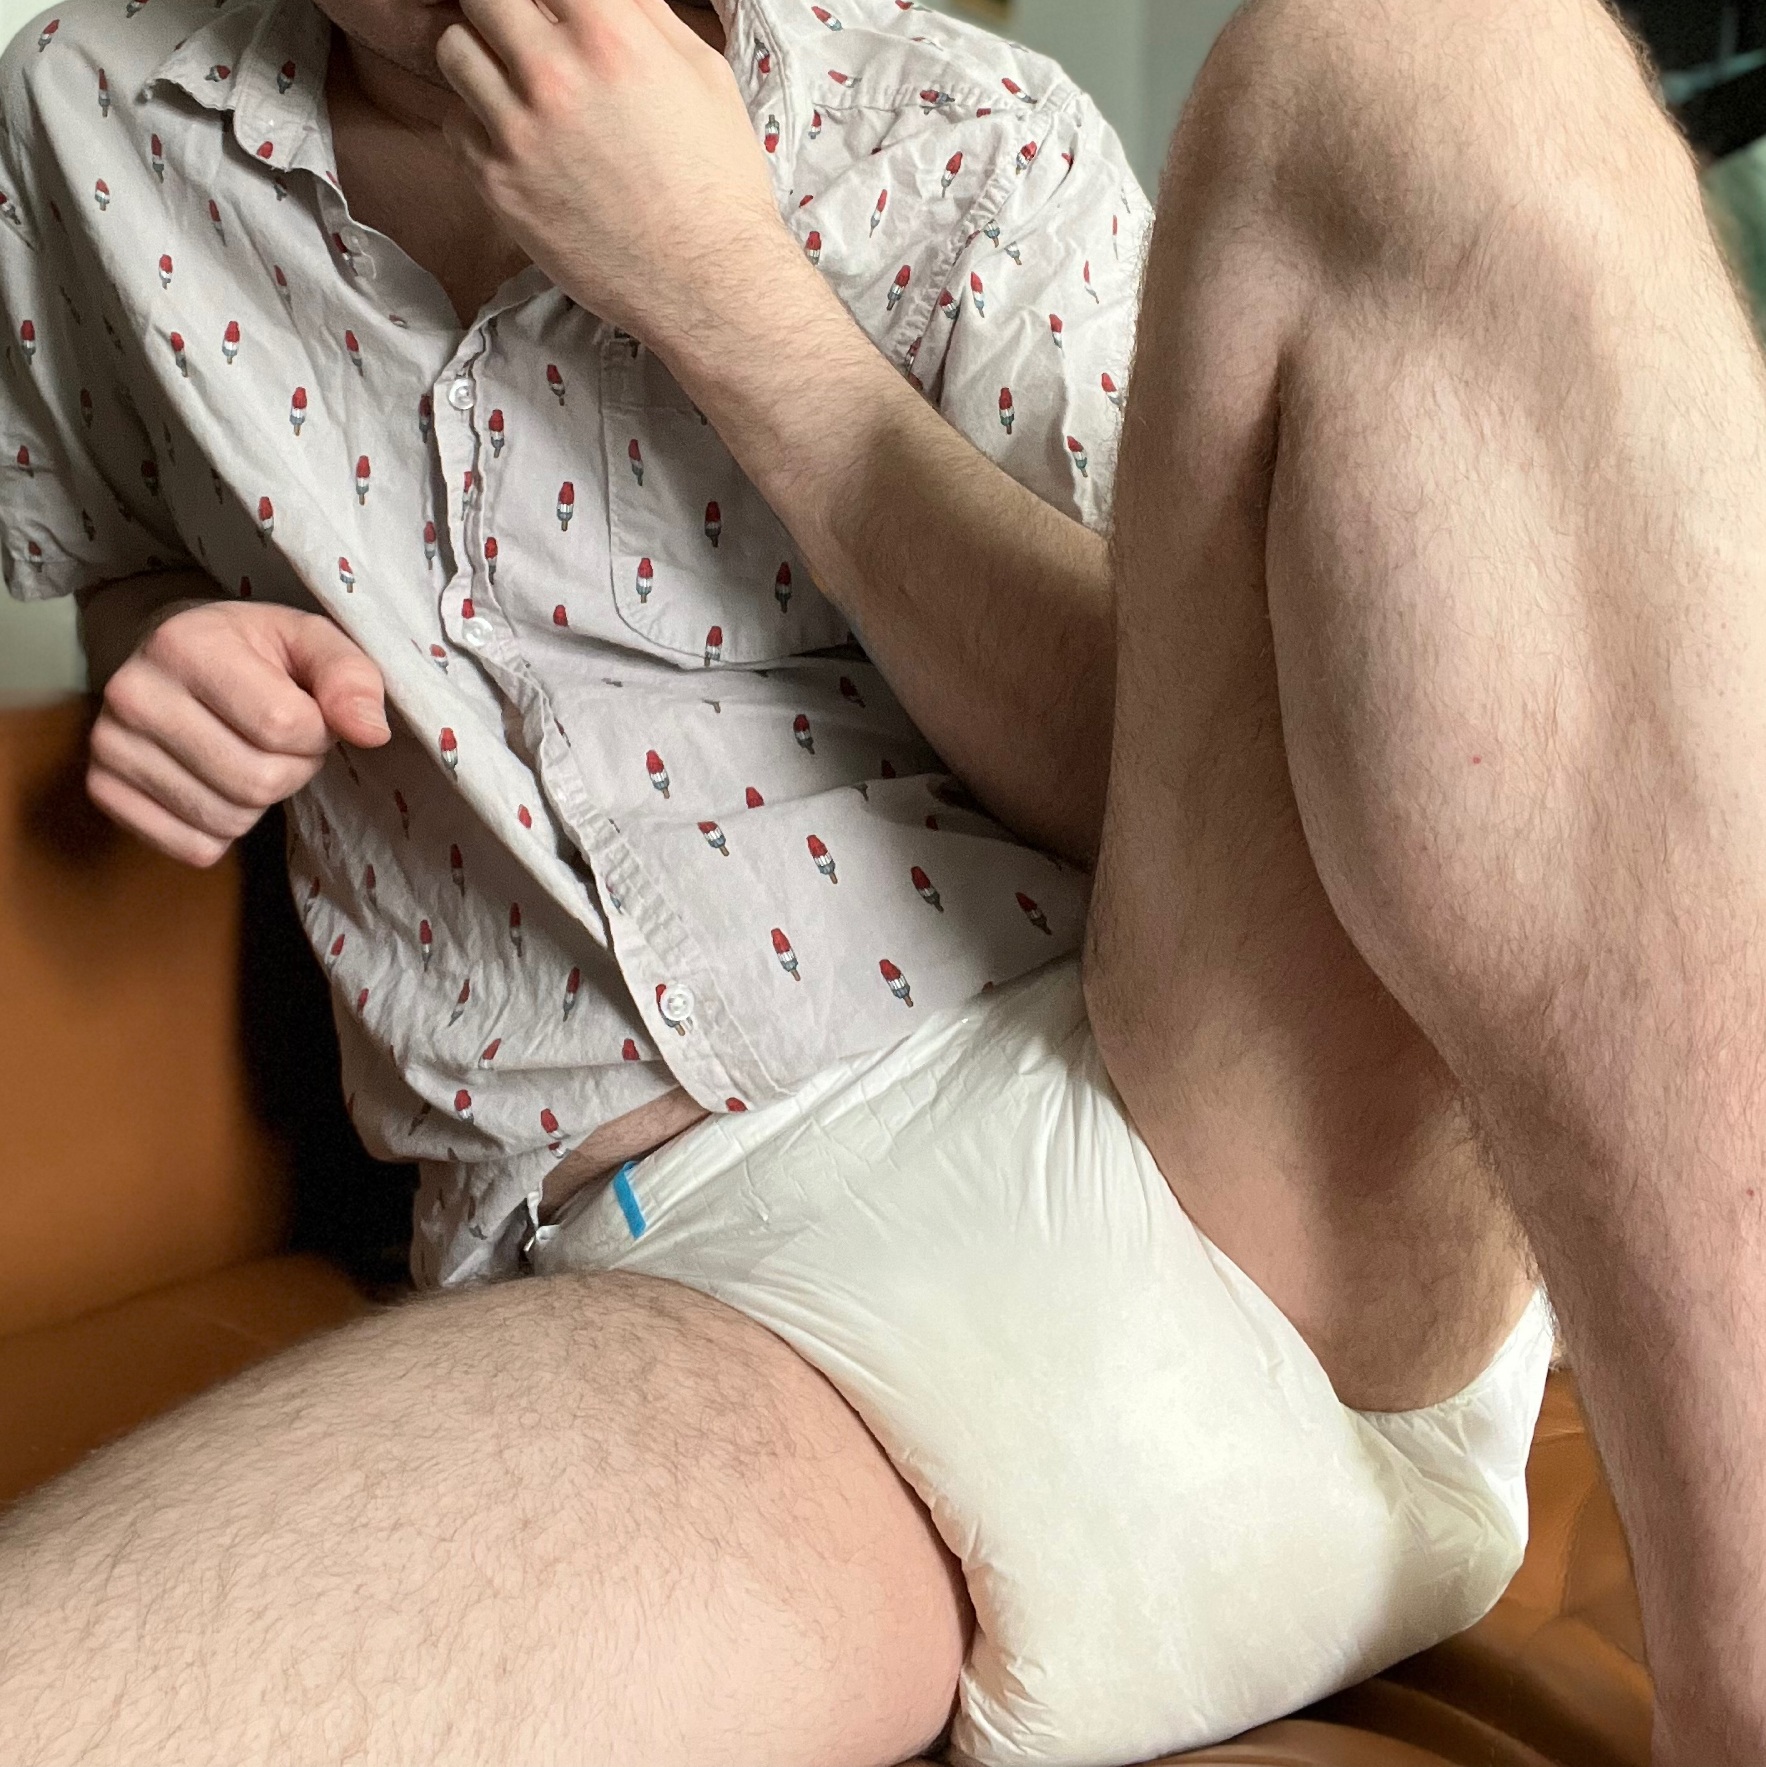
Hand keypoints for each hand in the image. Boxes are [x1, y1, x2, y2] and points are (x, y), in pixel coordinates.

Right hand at [88, 602, 388, 867]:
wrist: (172, 654)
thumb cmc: (253, 650)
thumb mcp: (309, 640)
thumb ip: (350, 678)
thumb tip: (371, 732)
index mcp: (185, 645)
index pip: (284, 727)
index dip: (317, 733)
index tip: (309, 715)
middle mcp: (133, 694)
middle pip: (257, 781)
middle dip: (293, 769)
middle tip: (283, 742)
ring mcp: (110, 746)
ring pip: (227, 820)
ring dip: (261, 801)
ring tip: (251, 755)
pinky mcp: (104, 791)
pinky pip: (194, 848)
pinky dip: (224, 830)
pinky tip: (218, 784)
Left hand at [434, 0, 797, 354]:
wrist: (707, 283)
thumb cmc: (717, 182)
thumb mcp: (702, 72)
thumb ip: (645, 14)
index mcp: (611, 35)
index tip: (545, 11)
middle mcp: (556, 75)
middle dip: (503, 12)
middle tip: (524, 38)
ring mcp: (520, 132)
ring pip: (453, 50)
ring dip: (480, 59)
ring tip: (514, 87)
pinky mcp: (499, 186)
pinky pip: (454, 125)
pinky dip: (479, 126)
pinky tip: (519, 145)